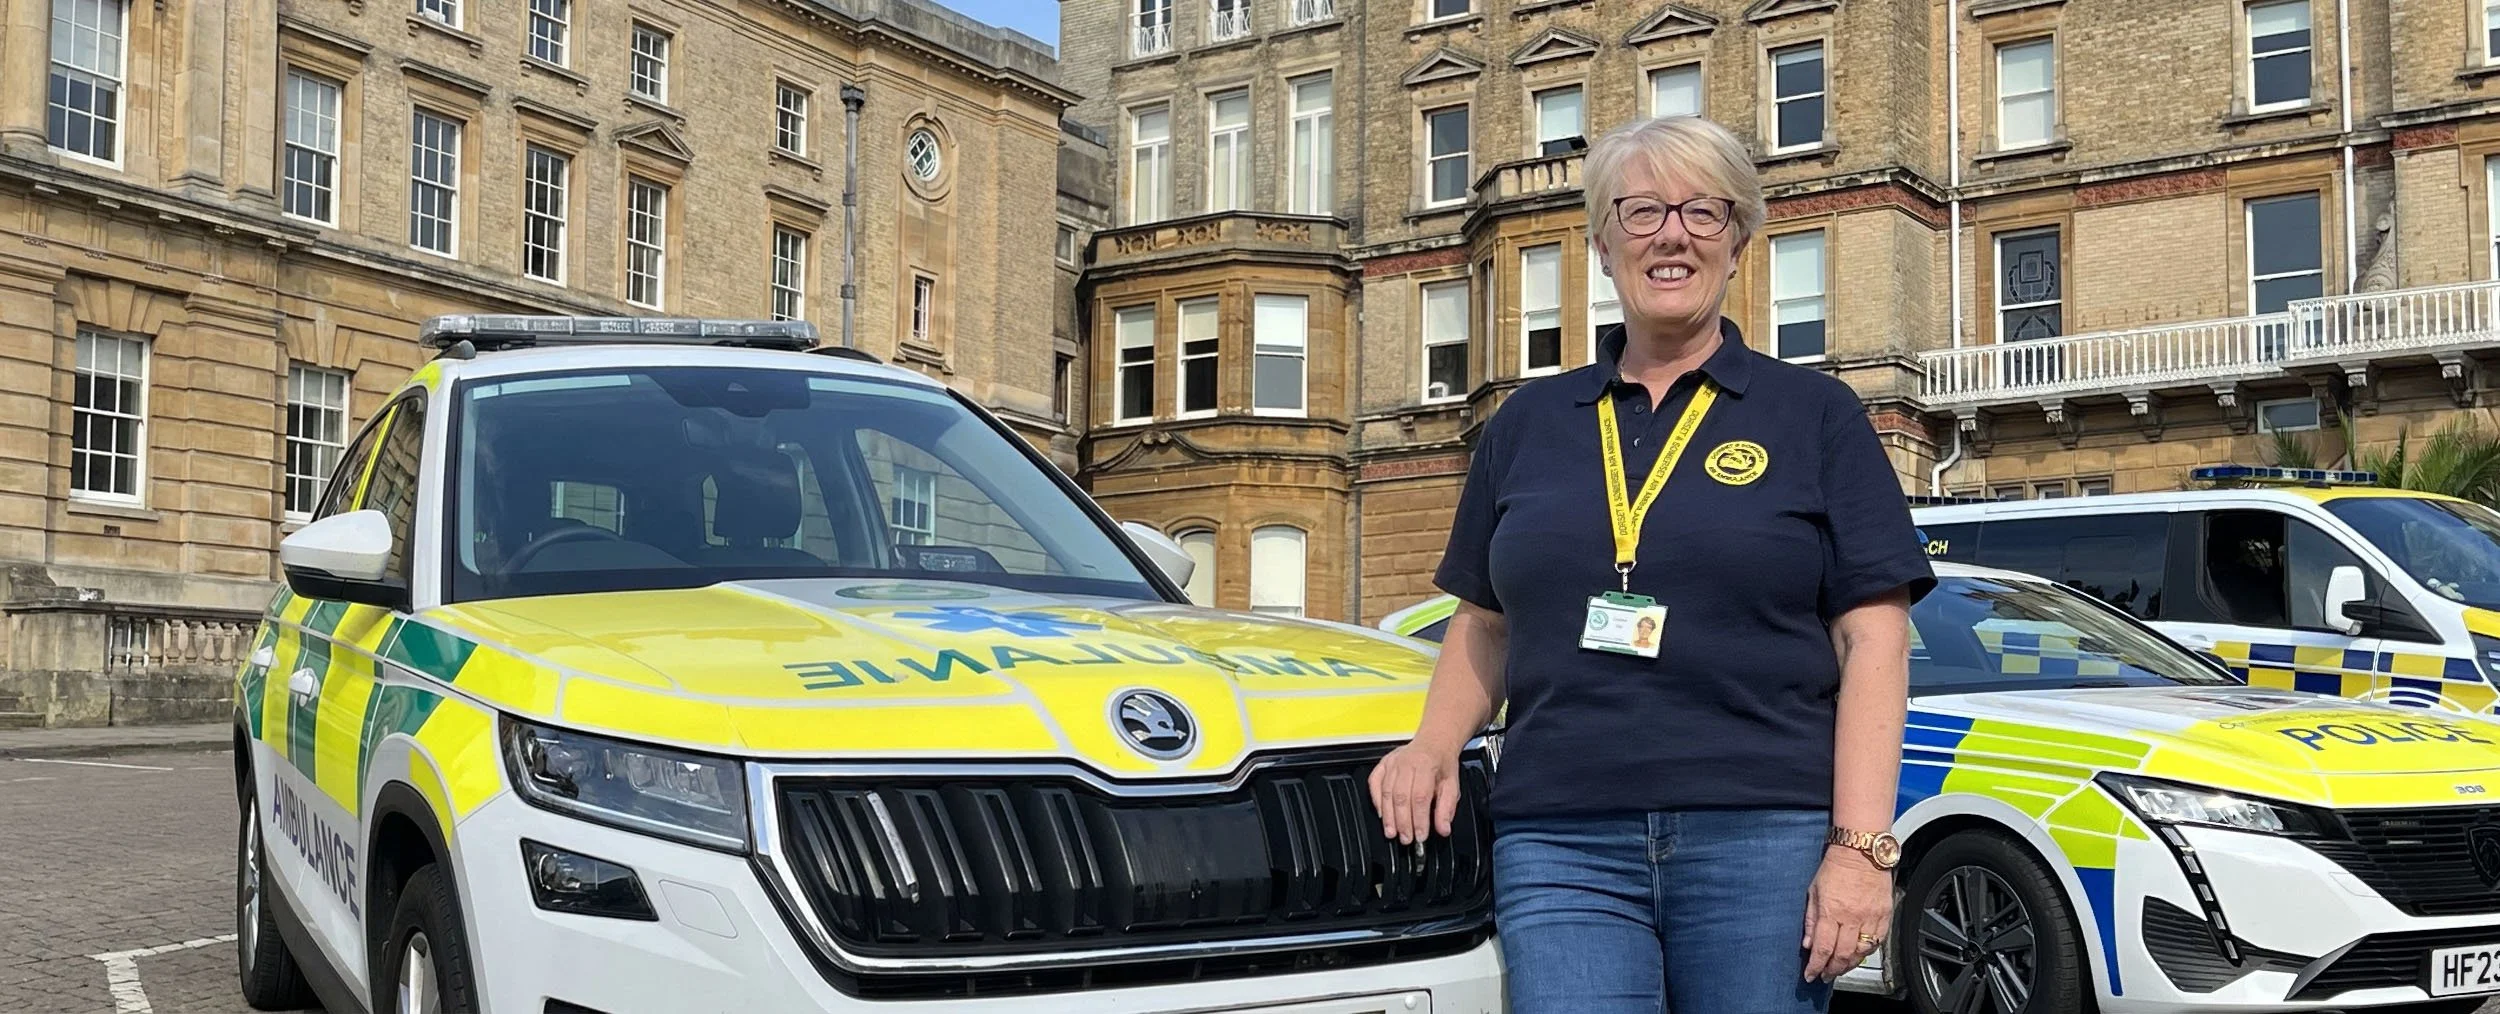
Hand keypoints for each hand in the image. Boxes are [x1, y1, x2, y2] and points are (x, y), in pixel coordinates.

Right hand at [1367, 740, 1459, 843]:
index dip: (1419, 819)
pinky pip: (1374, 783)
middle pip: (1401, 797)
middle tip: (1406, 838)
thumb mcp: (1452, 785)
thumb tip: (1443, 828)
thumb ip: (1447, 808)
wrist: (1433, 742)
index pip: (1420, 797)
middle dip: (1402, 822)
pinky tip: (1381, 814)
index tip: (1420, 835)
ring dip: (1388, 816)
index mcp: (1426, 765)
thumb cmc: (1442, 763)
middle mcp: (1406, 762)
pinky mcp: (1383, 764)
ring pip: (1386, 792)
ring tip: (1392, 832)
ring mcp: (1392, 763)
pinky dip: (1376, 800)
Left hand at [1803, 846, 1893, 981]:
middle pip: (1843, 955)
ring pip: (1862, 952)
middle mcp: (1852, 917)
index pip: (1823, 948)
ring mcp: (1871, 917)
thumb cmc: (1835, 867)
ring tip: (1840, 968)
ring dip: (1850, 964)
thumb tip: (1808, 944)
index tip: (1811, 975)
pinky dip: (1867, 952)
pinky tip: (1859, 954)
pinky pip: (1878, 941)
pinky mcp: (1885, 915)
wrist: (1861, 851)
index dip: (1816, 966)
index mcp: (1832, 911)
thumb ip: (1811, 920)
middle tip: (1826, 975)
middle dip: (1832, 970)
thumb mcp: (1814, 892)